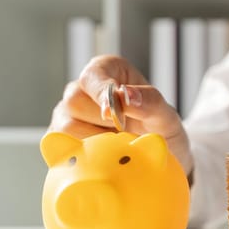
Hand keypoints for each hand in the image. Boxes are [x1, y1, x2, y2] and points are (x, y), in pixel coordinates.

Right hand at [48, 55, 192, 174]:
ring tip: (119, 141)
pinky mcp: (63, 138)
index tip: (114, 113)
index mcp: (108, 70)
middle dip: (103, 122)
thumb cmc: (161, 130)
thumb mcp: (166, 116)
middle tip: (127, 130)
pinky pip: (64, 146)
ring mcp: (69, 114)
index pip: (93, 75)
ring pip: (66, 126)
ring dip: (97, 139)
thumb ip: (150, 102)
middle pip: (74, 101)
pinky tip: (106, 152)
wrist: (159, 157)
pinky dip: (86, 153)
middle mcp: (83, 89)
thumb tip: (125, 95)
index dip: (101, 93)